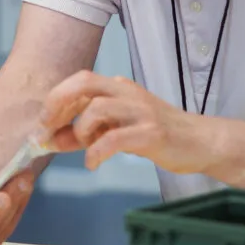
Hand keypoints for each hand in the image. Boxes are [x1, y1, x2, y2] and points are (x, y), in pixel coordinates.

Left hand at [40, 70, 205, 173]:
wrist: (201, 142)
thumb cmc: (157, 134)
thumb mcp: (117, 129)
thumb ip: (86, 132)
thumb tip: (51, 140)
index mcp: (118, 87)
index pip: (79, 80)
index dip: (55, 99)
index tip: (43, 123)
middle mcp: (127, 92)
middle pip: (84, 82)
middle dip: (58, 104)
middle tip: (47, 129)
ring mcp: (141, 111)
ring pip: (98, 108)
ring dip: (81, 130)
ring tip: (84, 147)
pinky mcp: (152, 133)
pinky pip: (114, 139)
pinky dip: (97, 152)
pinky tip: (93, 163)